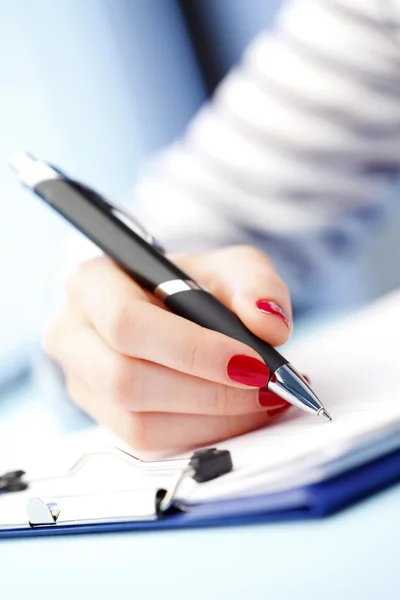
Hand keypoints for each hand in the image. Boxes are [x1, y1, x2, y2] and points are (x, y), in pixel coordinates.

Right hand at [44, 246, 291, 455]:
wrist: (171, 311)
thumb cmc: (194, 285)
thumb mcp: (230, 267)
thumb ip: (257, 284)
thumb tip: (269, 326)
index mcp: (92, 284)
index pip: (127, 323)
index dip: (191, 350)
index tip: (251, 363)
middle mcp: (73, 335)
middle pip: (126, 380)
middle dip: (207, 393)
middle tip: (266, 388)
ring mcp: (82, 382)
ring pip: (136, 422)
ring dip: (210, 420)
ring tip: (262, 401)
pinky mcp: (102, 416)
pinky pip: (147, 442)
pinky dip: (201, 434)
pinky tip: (237, 414)